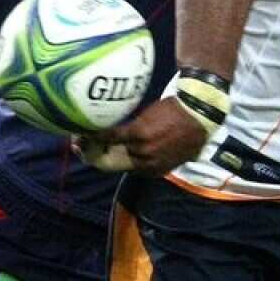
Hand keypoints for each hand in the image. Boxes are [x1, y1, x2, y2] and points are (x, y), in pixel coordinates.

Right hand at [82, 97, 208, 174]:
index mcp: (156, 169)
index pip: (128, 169)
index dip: (112, 162)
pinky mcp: (137, 132)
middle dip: (97, 156)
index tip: (101, 153)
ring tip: (79, 138)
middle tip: (82, 147)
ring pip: (111, 149)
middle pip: (115, 162)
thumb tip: (158, 151)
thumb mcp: (182, 150)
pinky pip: (112, 135)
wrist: (200, 111)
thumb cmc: (194, 127)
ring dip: (93, 144)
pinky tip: (85, 130)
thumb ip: (165, 154)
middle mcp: (146, 162)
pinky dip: (98, 133)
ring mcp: (141, 148)